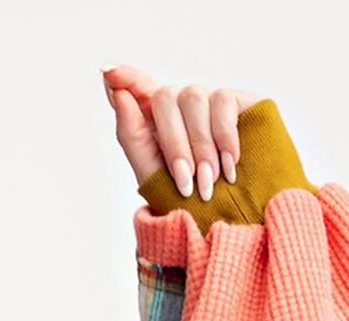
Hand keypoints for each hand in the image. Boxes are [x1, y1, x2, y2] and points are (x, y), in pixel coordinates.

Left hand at [101, 69, 256, 201]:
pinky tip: (230, 166)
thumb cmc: (193, 203)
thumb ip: (132, 136)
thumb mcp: (153, 175)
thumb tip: (120, 96)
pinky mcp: (238, 100)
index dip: (125, 76)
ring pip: (193, 97)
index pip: (137, 88)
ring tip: (209, 183)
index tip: (109, 71)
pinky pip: (223, 101)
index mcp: (156, 123)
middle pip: (164, 97)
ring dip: (200, 147)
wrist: (238, 221)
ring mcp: (209, 101)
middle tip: (187, 184)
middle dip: (174, 145)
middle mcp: (181, 106)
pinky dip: (224, 137)